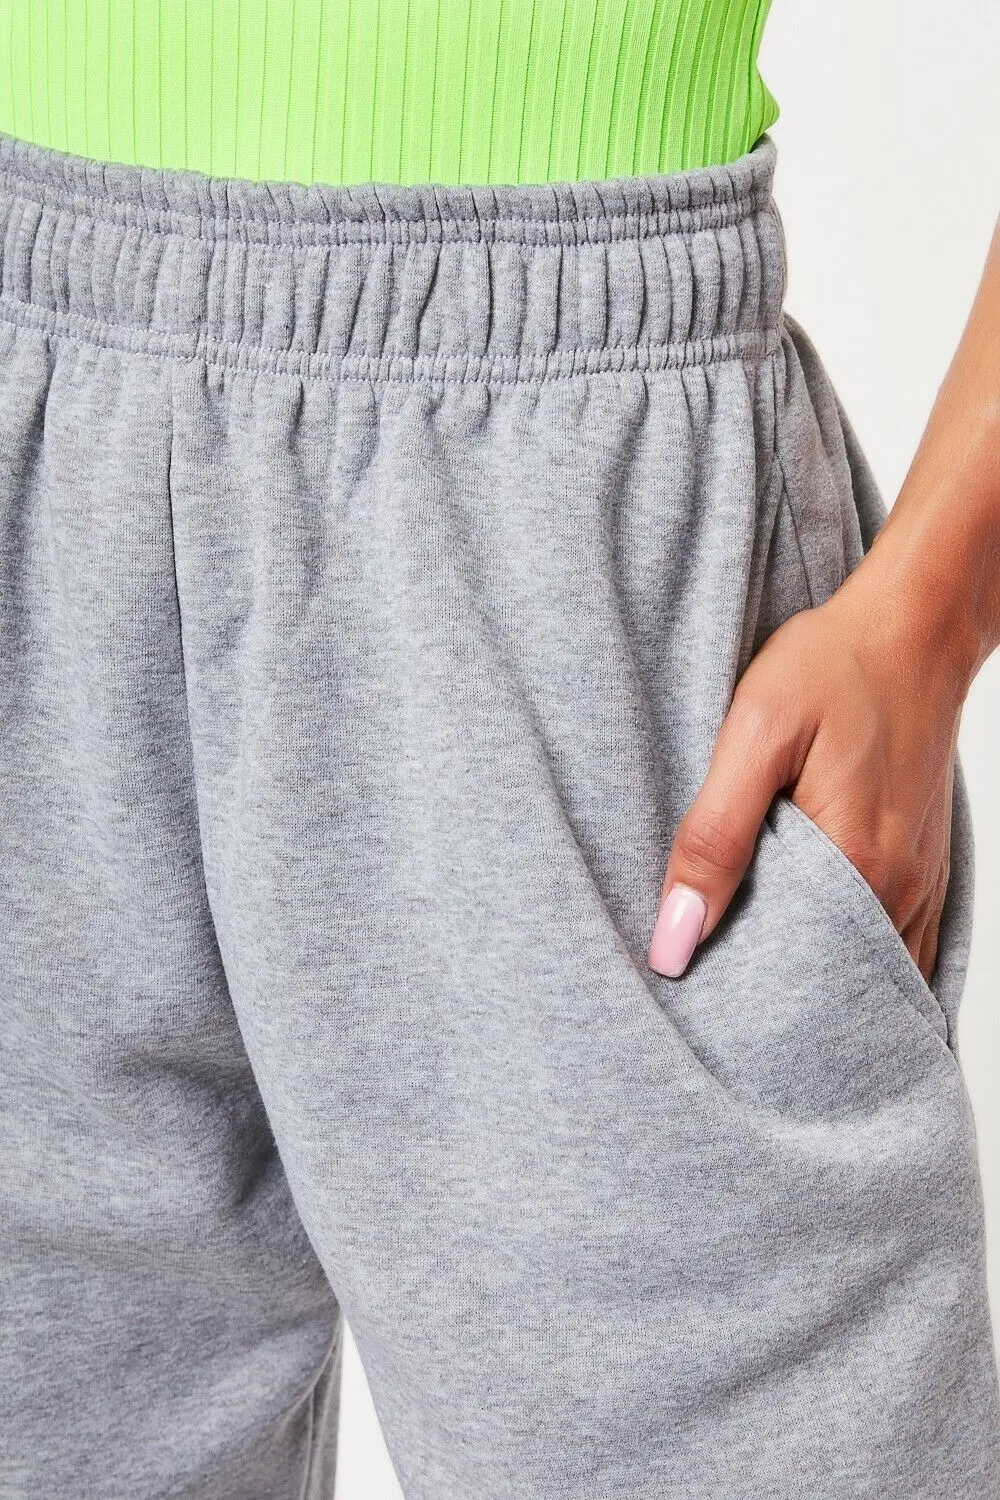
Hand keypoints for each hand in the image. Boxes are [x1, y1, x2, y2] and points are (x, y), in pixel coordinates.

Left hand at [647, 544, 970, 982]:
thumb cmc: (835, 665)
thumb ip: (715, 838)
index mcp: (857, 866)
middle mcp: (900, 890)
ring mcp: (922, 882)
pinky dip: (852, 959)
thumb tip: (675, 941)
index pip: (787, 979)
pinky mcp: (928, 867)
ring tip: (752, 971)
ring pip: (866, 970)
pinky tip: (808, 948)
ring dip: (813, 978)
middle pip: (827, 983)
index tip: (689, 990)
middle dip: (772, 996)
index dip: (734, 994)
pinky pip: (898, 946)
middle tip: (710, 988)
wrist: (915, 624)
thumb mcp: (755, 735)